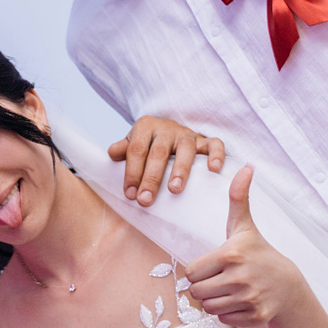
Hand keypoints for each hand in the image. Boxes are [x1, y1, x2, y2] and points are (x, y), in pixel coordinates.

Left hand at [107, 116, 224, 206]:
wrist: (170, 131)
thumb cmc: (148, 145)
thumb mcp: (133, 144)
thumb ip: (123, 150)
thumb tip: (112, 154)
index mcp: (145, 126)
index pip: (136, 149)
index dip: (131, 172)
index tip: (130, 195)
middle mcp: (167, 128)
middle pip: (158, 152)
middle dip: (151, 178)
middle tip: (146, 200)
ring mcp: (187, 134)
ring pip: (185, 149)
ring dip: (180, 170)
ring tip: (174, 190)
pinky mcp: (204, 140)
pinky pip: (214, 144)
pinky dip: (215, 155)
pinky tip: (213, 170)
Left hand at [185, 166, 306, 326]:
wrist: (288, 284)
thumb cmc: (258, 252)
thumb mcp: (244, 226)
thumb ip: (238, 198)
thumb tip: (246, 166)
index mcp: (231, 254)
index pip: (191, 272)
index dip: (199, 270)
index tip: (214, 265)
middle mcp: (240, 277)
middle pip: (196, 292)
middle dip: (204, 287)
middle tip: (220, 279)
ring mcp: (250, 299)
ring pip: (208, 308)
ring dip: (214, 301)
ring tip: (230, 290)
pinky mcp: (256, 317)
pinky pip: (223, 320)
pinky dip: (228, 314)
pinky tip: (240, 302)